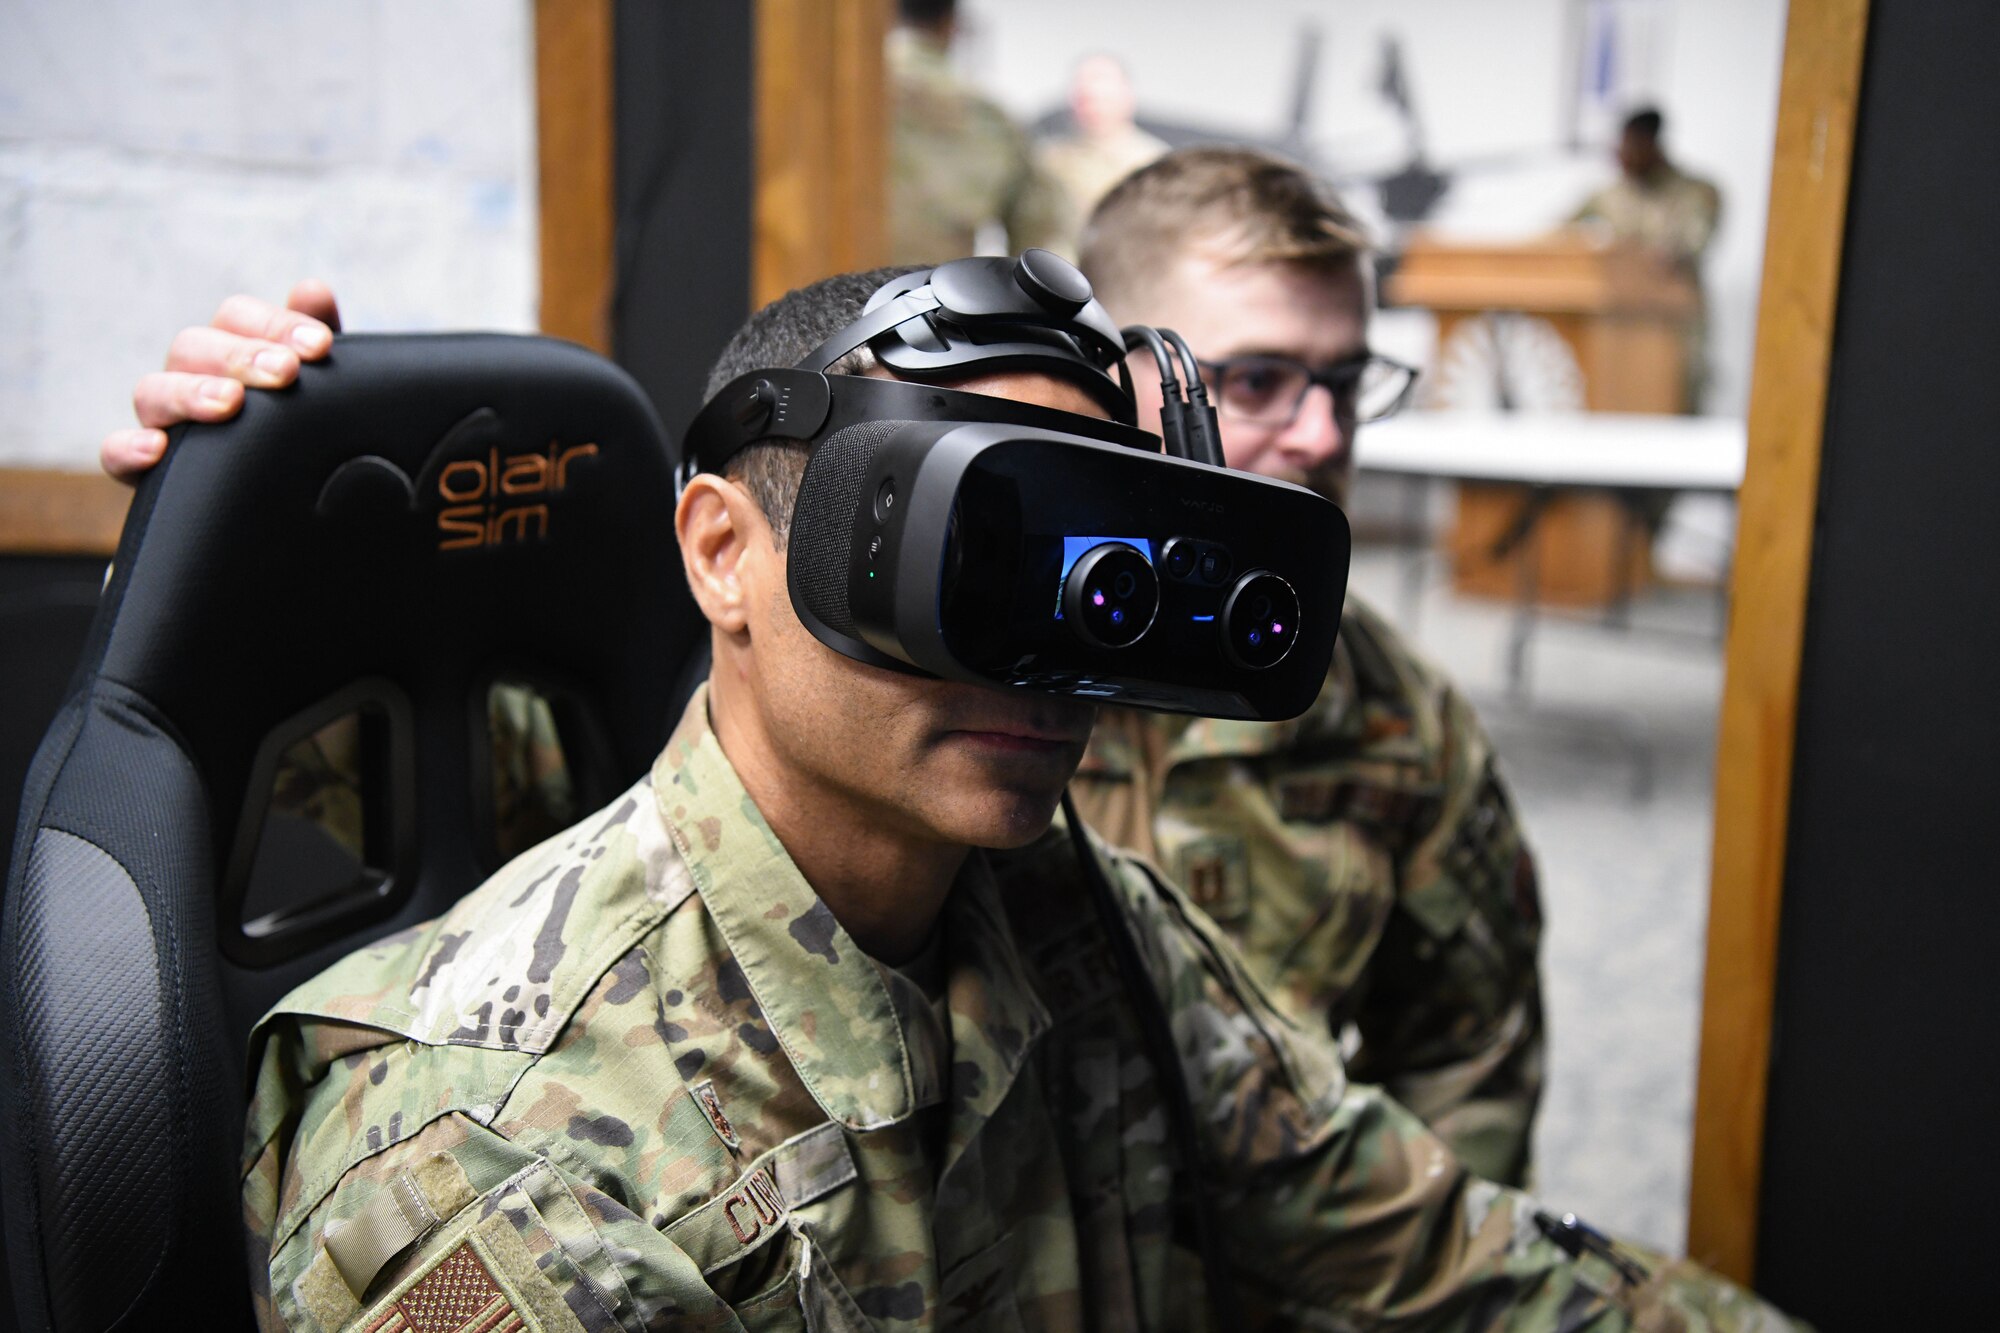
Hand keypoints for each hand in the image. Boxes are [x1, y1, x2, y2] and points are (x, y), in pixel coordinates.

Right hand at [100, 280, 342, 482]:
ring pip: (153, 391)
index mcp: (232, 351)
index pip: (237, 317)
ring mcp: (165, 422)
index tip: (321, 346)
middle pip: (194, 346)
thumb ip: (318, 343)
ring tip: (230, 403)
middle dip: (240, 355)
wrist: (298, 505)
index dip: (275, 324)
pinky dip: (127, 448)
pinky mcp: (147, 473)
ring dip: (189, 392)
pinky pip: (116, 453)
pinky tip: (156, 450)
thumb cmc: (306, 433)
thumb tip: (313, 290)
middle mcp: (191, 378)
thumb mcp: (324, 391)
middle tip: (285, 372)